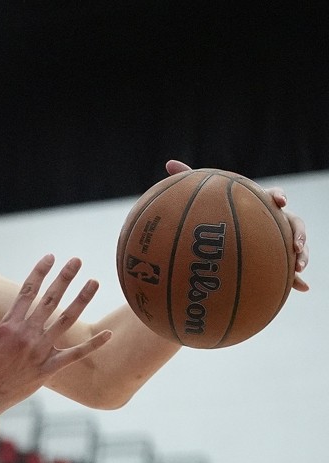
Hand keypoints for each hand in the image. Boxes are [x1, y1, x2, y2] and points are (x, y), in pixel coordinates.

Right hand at [0, 256, 110, 412]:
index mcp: (8, 324)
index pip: (27, 291)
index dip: (40, 272)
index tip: (51, 257)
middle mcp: (27, 334)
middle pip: (50, 300)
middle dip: (65, 278)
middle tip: (77, 260)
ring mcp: (40, 351)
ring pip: (66, 320)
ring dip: (82, 300)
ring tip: (94, 282)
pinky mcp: (48, 369)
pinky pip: (75, 355)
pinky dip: (92, 345)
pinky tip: (108, 333)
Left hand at [167, 159, 308, 290]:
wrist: (220, 236)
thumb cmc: (213, 212)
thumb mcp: (201, 197)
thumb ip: (189, 178)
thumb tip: (170, 162)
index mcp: (258, 204)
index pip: (273, 196)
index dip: (278, 197)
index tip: (278, 202)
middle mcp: (272, 221)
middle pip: (294, 222)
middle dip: (298, 232)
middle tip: (295, 244)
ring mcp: (277, 241)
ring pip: (298, 246)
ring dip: (302, 255)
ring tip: (298, 267)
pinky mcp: (276, 260)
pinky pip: (290, 271)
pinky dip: (297, 279)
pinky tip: (303, 288)